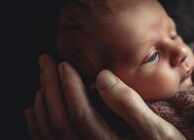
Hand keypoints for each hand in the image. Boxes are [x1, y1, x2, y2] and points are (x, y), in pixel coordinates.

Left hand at [24, 54, 184, 139]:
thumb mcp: (159, 131)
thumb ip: (130, 105)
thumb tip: (102, 77)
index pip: (80, 114)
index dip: (69, 87)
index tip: (63, 64)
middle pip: (61, 122)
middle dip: (50, 88)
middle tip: (45, 62)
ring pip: (52, 134)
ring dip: (43, 104)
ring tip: (41, 80)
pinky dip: (40, 126)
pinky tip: (34, 110)